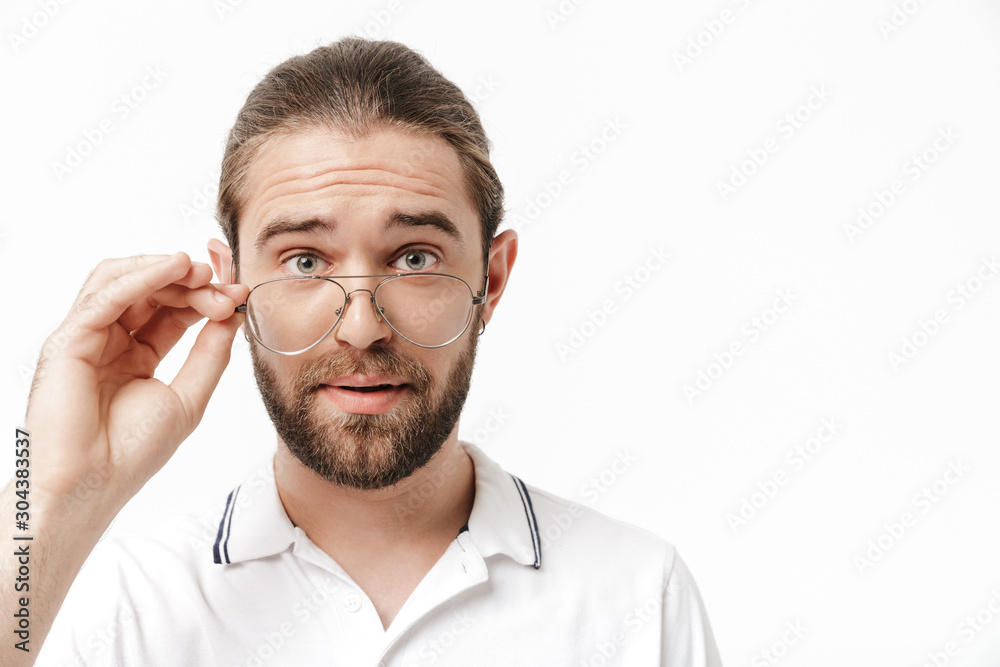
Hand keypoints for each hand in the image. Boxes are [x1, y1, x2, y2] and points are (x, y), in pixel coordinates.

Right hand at [25, 252, 249, 519]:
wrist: (94, 485)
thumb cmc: (131, 451)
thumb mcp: (189, 396)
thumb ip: (211, 353)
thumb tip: (235, 314)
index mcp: (134, 354)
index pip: (172, 308)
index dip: (206, 294)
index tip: (240, 291)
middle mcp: (109, 339)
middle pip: (151, 289)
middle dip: (192, 282)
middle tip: (227, 287)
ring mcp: (87, 337)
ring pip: (122, 279)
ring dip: (165, 269)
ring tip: (203, 271)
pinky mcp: (68, 338)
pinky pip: (105, 295)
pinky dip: (142, 276)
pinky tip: (175, 268)